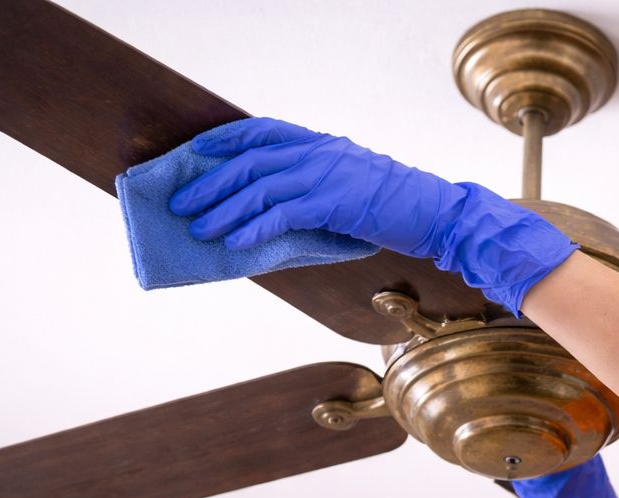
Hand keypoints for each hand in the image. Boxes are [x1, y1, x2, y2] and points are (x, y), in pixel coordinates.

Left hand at [167, 117, 578, 315]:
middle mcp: (318, 151)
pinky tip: (235, 244)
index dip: (224, 141)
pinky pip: (282, 213)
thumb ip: (314, 191)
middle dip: (211, 183)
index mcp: (320, 144)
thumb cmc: (395, 208)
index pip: (261, 132)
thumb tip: (274, 212)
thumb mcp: (349, 189)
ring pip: (259, 187)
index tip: (195, 153)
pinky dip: (254, 228)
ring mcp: (326, 173)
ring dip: (224, 210)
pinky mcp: (334, 201)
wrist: (436, 213)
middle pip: (250, 161)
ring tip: (199, 228)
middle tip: (181, 203)